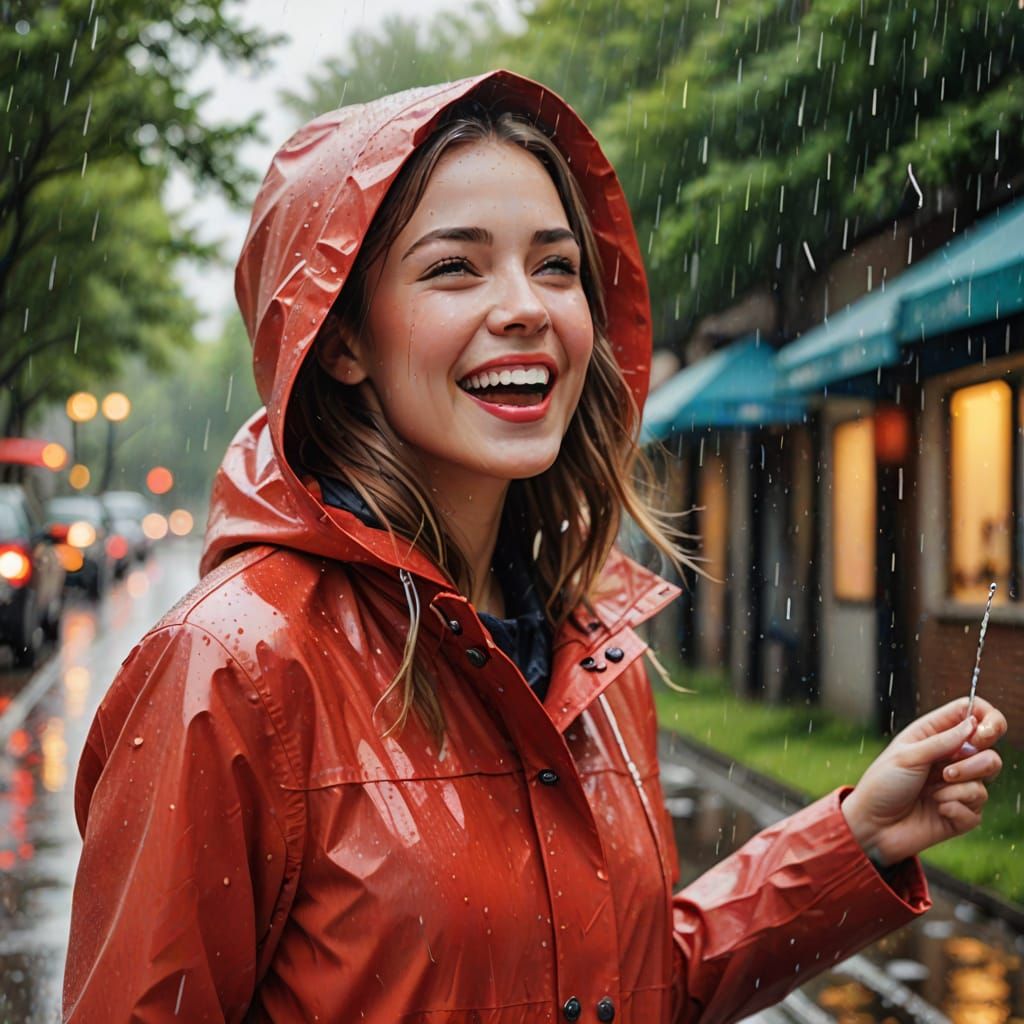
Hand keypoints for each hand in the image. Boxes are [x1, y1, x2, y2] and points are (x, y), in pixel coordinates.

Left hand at [841, 697, 1005, 866]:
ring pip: (987, 778)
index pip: (971, 714)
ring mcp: (958, 786)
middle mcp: (950, 758)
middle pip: (989, 750)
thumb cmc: (883, 785)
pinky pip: (977, 806)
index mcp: (934, 735)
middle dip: (976, 761)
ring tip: (934, 791)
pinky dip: (955, 807)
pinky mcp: (963, 813)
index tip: (983, 733)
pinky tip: (935, 810)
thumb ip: (942, 741)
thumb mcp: (907, 756)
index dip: (987, 718)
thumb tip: (973, 723)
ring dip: (961, 785)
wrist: (874, 827)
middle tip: (948, 772)